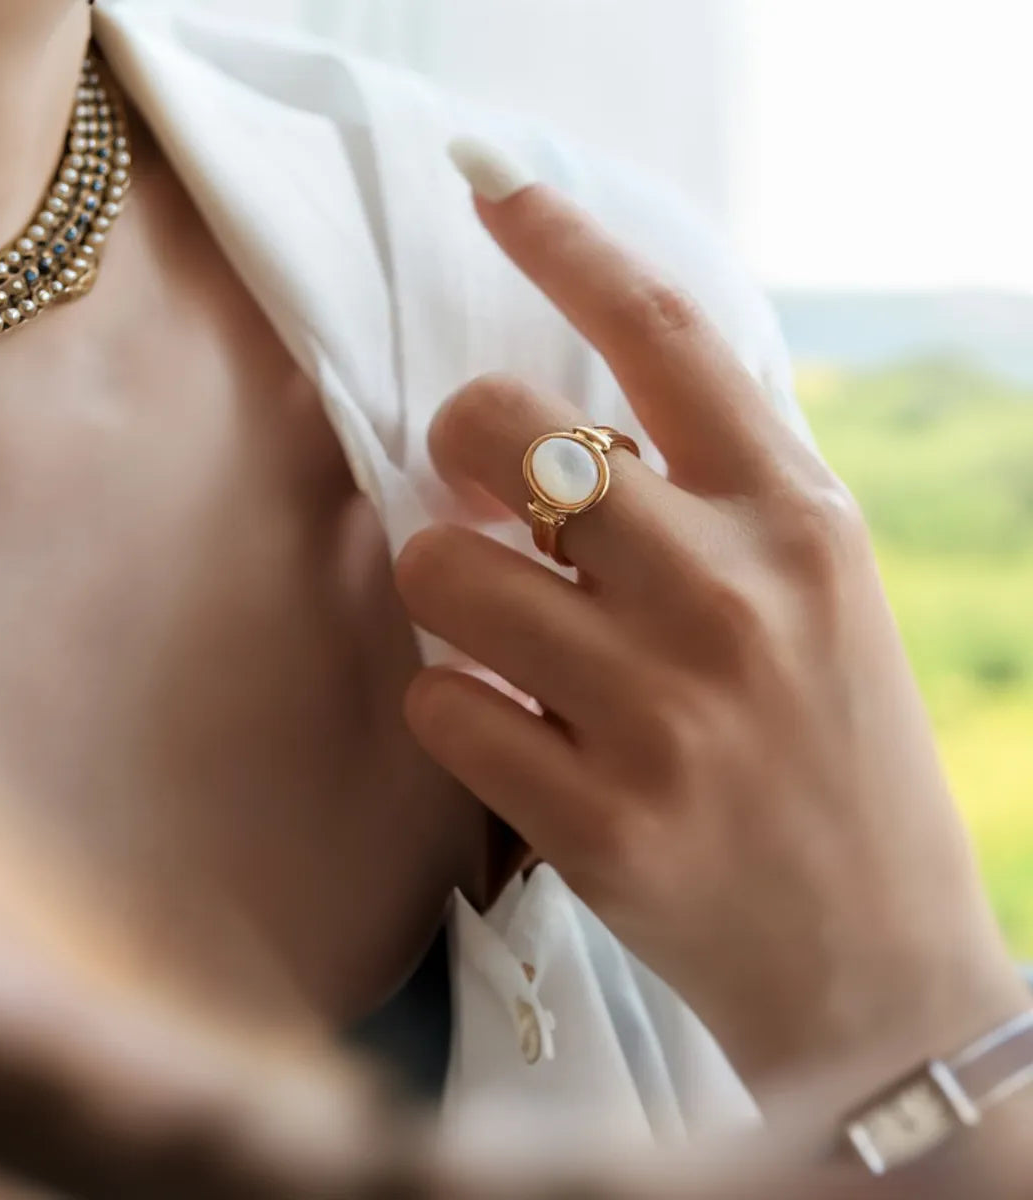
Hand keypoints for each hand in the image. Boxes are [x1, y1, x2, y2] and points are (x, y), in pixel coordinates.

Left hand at [394, 173, 1028, 1108]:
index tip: (493, 188)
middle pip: (508, 434)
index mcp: (800, 521)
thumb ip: (716, 500)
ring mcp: (662, 711)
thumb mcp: (820, 597)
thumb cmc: (838, 761)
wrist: (880, 969)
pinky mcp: (596, 820)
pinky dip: (449, 708)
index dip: (568, 242)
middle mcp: (732, 595)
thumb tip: (561, 431)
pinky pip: (438, 706)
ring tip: (495, 632)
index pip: (667, 335)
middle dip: (456, 445)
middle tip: (472, 493)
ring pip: (441, 569)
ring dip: (441, 588)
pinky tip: (506, 734)